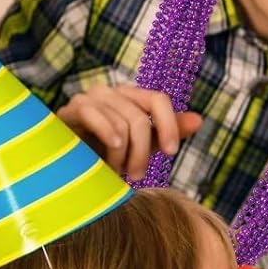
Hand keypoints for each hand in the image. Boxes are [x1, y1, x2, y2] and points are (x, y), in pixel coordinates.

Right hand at [57, 83, 201, 180]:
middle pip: (140, 117)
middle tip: (137, 175)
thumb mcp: (143, 147)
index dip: (169, 125)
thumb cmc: (108, 156)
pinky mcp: (71, 108)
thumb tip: (199, 120)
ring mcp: (90, 97)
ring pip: (121, 122)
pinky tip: (114, 149)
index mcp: (132, 98)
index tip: (172, 153)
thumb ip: (168, 133)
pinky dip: (107, 133)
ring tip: (116, 170)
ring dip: (123, 154)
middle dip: (142, 152)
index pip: (159, 99)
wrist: (69, 167)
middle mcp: (112, 93)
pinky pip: (93, 114)